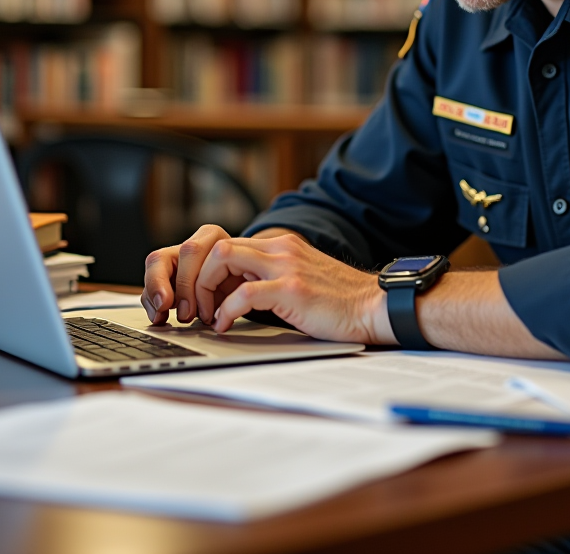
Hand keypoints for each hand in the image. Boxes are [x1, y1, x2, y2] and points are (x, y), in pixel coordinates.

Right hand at [142, 223, 239, 324]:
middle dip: (161, 286)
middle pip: (163, 257)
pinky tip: (159, 317)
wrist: (244, 280)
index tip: (188, 310)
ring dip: (152, 295)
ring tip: (159, 316)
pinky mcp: (167, 274)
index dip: (186, 282)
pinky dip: (151, 302)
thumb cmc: (244, 278)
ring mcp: (176, 257)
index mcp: (212, 238)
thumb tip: (225, 310)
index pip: (191, 252)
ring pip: (153, 267)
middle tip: (166, 309)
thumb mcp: (245, 280)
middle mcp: (191, 245)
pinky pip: (151, 284)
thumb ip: (235, 289)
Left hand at [196, 232, 394, 343]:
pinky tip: (226, 326)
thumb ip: (271, 276)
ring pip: (223, 259)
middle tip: (196, 308)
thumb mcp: (299, 277)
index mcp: (281, 245)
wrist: (373, 306)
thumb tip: (235, 293)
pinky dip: (225, 312)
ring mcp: (285, 266)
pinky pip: (242, 295)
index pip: (227, 245)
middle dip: (196, 278)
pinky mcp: (291, 289)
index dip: (207, 272)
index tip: (204, 298)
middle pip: (217, 247)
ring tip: (207, 315)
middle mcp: (280, 248)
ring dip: (205, 289)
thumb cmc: (338, 300)